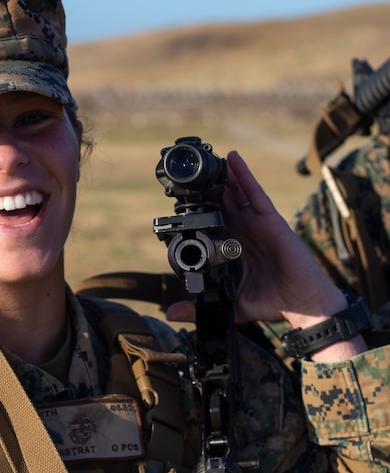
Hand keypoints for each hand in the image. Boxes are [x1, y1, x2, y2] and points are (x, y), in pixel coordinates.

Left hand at [166, 151, 347, 328]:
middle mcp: (243, 233)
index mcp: (232, 249)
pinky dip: (244, 175)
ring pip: (235, 194)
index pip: (212, 226)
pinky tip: (233, 159)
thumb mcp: (228, 305)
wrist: (301, 304)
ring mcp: (256, 224)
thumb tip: (170, 313)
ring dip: (223, 177)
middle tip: (190, 174)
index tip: (180, 203)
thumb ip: (199, 307)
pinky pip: (254, 193)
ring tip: (207, 159)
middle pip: (222, 205)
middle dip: (208, 190)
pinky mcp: (270, 219)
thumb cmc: (270, 303)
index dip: (198, 214)